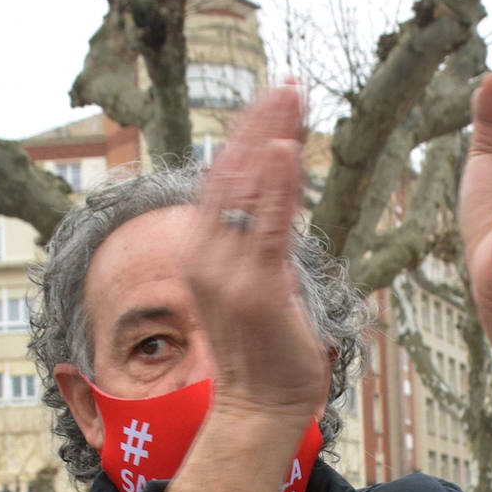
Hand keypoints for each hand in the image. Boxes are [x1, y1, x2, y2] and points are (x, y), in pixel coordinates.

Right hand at [186, 85, 330, 428]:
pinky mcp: (258, 288)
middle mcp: (206, 256)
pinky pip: (268, 226)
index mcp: (199, 252)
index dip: (245, 135)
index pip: (221, 179)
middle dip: (259, 122)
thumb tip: (273, 210)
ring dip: (271, 137)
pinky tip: (286, 148)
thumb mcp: (250, 288)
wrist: (257, 407)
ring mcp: (229, 272)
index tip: (269, 99)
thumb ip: (256, 247)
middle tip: (286, 83)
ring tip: (291, 96)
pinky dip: (276, 186)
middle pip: (231, 172)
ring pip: (249, 190)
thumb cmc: (262, 352)